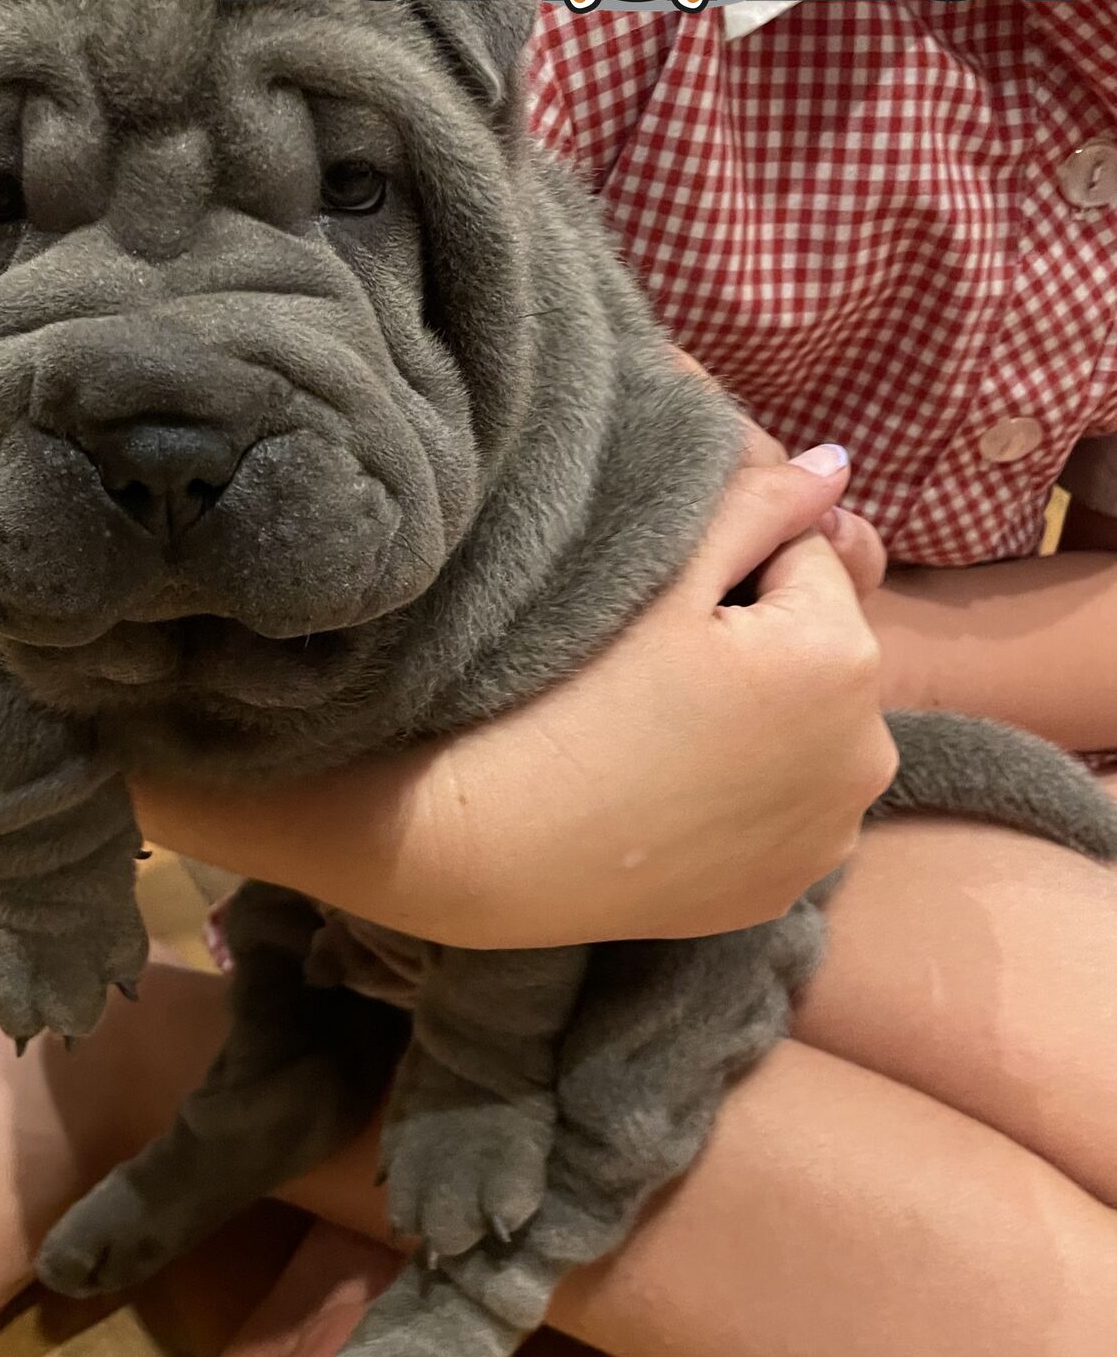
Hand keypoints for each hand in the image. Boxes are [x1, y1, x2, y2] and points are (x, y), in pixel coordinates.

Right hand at [136, 450, 897, 947]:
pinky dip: (747, 795)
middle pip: (819, 651)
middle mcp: (866, 752)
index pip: (807, 560)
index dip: (732, 571)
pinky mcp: (788, 889)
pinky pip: (786, 811)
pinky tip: (671, 792)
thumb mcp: (661, 579)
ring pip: (808, 734)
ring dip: (765, 719)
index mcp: (844, 657)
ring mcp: (829, 834)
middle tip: (653, 672)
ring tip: (660, 730)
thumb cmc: (567, 694)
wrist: (489, 847)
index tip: (657, 611)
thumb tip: (837, 466)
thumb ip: (760, 504)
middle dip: (763, 642)